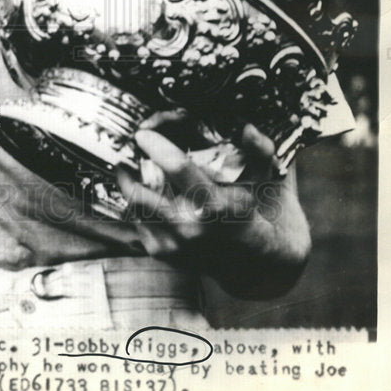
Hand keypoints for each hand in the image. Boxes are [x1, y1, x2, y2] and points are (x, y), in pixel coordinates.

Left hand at [116, 118, 311, 299]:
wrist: (254, 262)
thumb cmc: (255, 212)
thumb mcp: (265, 180)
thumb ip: (259, 150)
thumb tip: (247, 128)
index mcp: (216, 204)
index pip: (178, 168)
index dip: (156, 146)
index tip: (142, 133)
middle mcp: (191, 227)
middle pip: (141, 192)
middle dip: (127, 169)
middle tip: (125, 151)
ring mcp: (174, 244)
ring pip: (134, 207)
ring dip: (128, 185)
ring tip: (127, 167)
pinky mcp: (164, 254)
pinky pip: (136, 223)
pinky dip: (136, 204)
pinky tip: (142, 191)